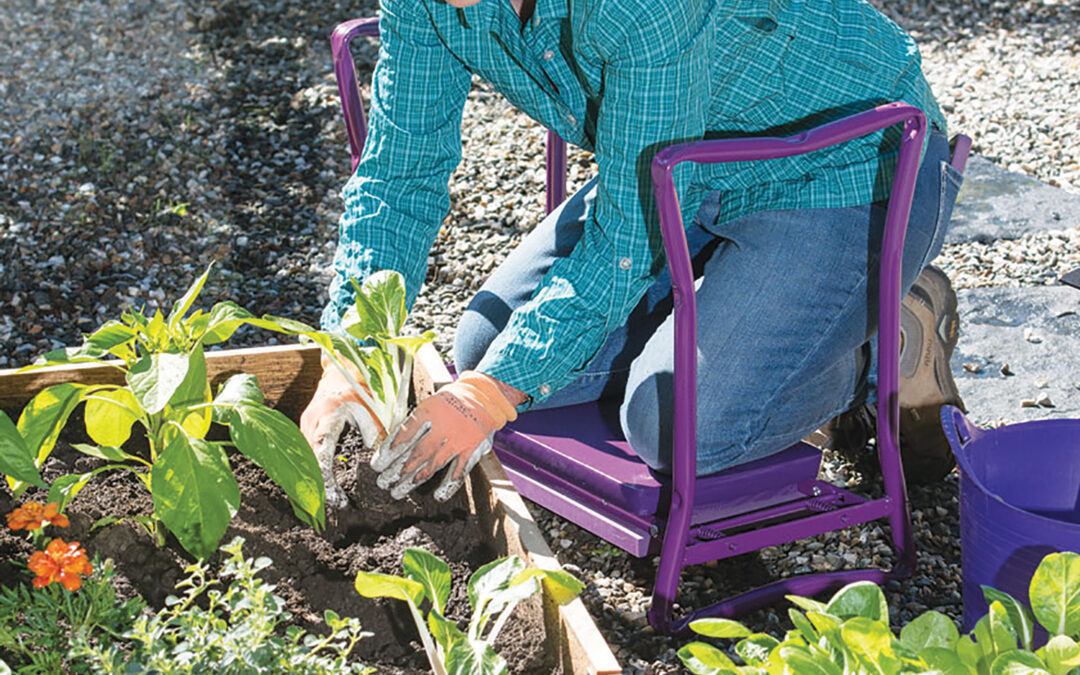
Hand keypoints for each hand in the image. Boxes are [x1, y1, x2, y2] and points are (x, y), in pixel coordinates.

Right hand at [300, 354, 385, 507]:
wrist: (340, 372)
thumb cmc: (359, 391)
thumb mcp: (371, 410)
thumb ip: (376, 436)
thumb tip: (380, 465)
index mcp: (326, 414)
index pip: (321, 450)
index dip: (325, 475)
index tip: (335, 495)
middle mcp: (309, 423)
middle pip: (308, 461)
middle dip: (319, 486)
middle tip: (337, 505)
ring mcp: (303, 428)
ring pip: (303, 462)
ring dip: (314, 483)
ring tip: (332, 503)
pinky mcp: (304, 433)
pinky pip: (304, 458)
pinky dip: (312, 475)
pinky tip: (324, 491)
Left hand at [371, 371, 522, 501]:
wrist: (484, 397)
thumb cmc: (449, 403)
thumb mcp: (429, 404)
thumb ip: (414, 424)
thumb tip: (391, 446)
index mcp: (429, 411)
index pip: (405, 433)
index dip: (389, 451)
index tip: (377, 465)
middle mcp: (444, 426)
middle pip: (417, 452)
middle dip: (398, 469)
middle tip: (383, 483)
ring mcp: (459, 439)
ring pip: (435, 463)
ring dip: (415, 479)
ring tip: (398, 491)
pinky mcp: (473, 448)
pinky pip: (460, 469)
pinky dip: (450, 484)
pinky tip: (438, 496)